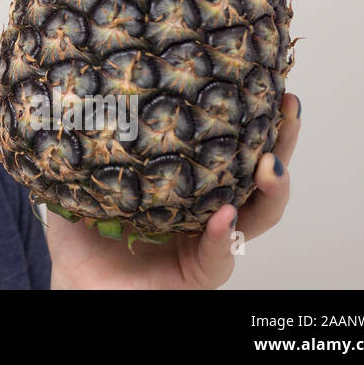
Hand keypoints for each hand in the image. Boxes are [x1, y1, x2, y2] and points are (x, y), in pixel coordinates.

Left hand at [43, 91, 299, 288]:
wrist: (75, 284)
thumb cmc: (82, 233)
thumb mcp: (81, 174)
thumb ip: (84, 138)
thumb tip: (74, 86)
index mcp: (187, 177)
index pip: (228, 142)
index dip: (251, 114)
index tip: (264, 80)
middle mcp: (207, 205)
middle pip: (257, 172)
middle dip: (280, 140)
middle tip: (288, 108)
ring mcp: (208, 239)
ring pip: (257, 215)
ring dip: (271, 189)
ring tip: (269, 164)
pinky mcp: (199, 273)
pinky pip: (219, 256)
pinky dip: (222, 236)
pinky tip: (224, 216)